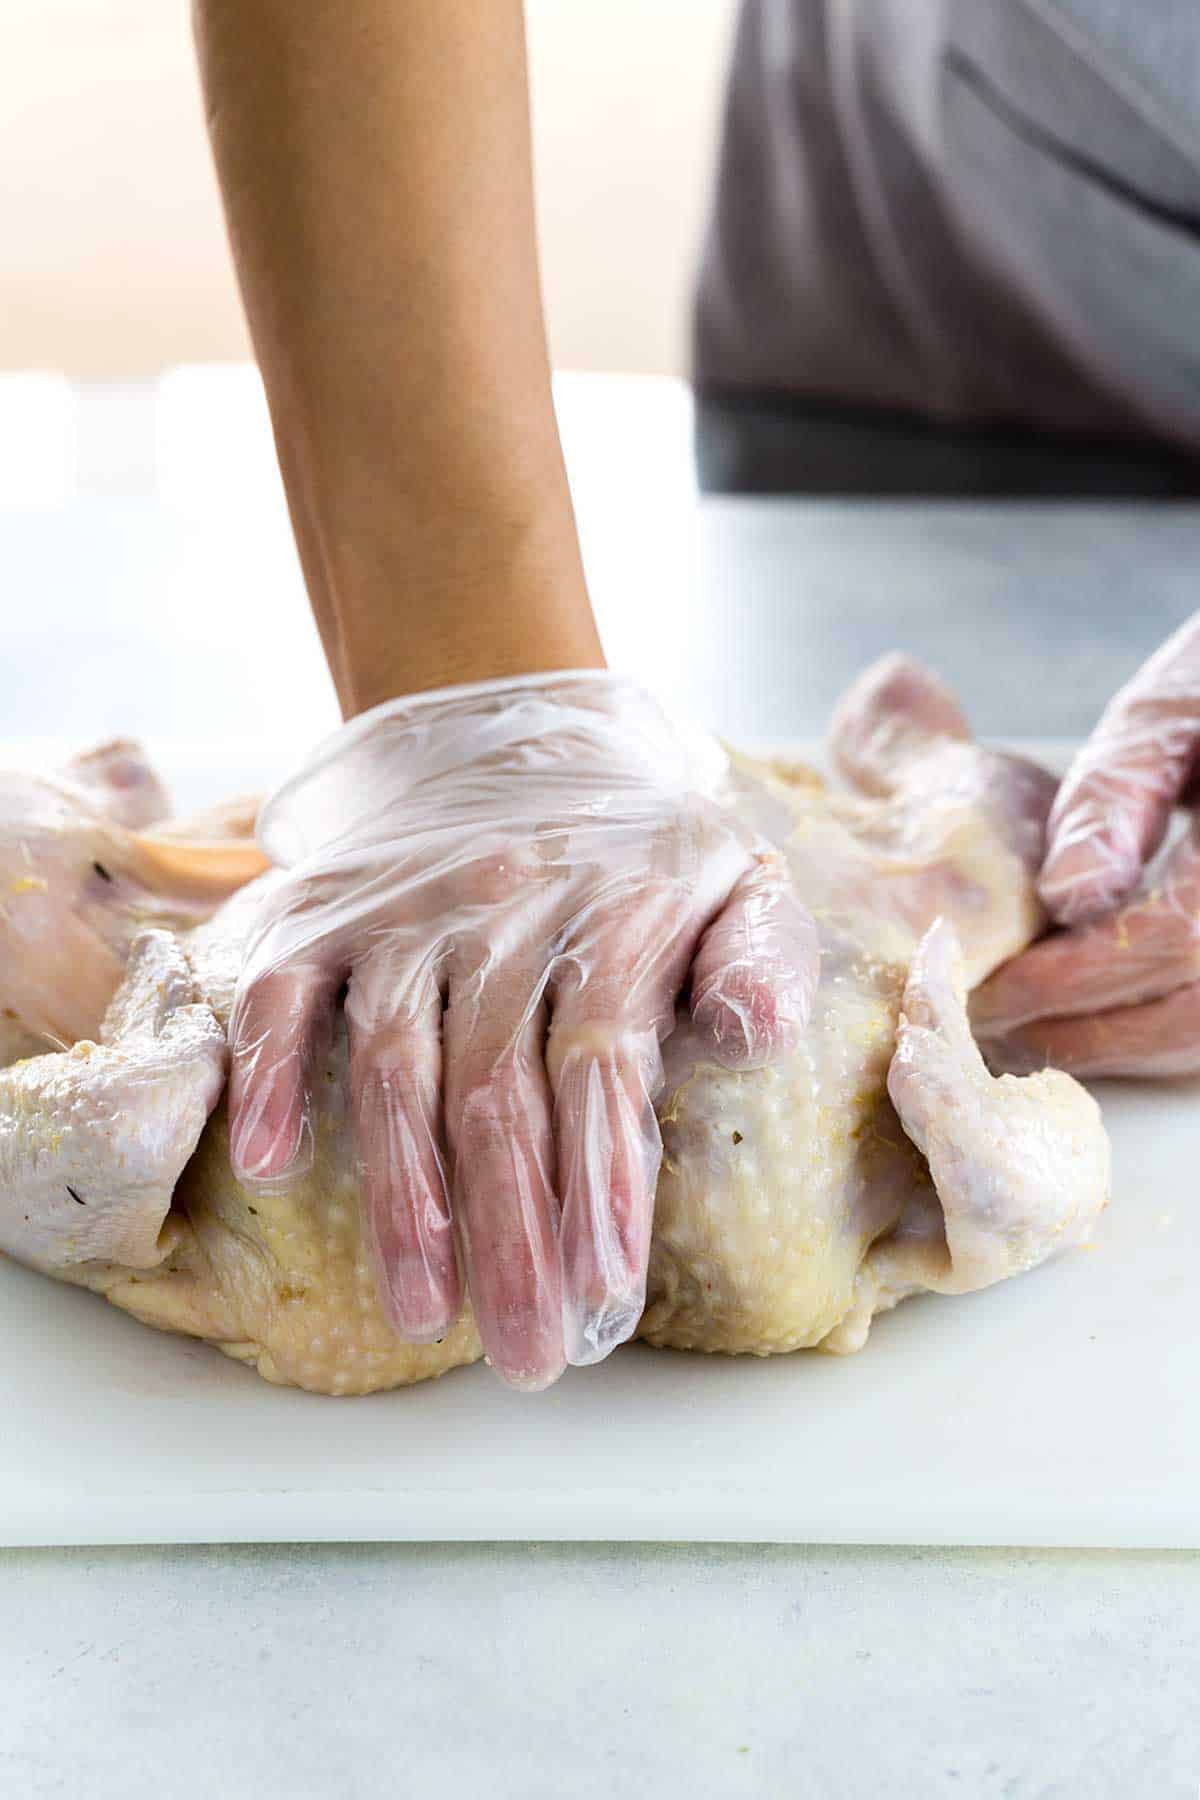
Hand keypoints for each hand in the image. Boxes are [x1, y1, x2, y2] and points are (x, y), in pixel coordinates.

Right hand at [227, 673, 818, 1387]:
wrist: (512, 725)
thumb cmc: (638, 845)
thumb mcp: (737, 876)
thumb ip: (761, 953)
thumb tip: (750, 1033)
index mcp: (614, 912)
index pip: (602, 1063)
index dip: (600, 1184)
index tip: (606, 1298)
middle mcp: (502, 912)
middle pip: (500, 1090)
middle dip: (513, 1233)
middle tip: (530, 1355)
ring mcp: (404, 911)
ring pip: (395, 1059)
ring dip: (405, 1190)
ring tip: (423, 1311)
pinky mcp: (325, 910)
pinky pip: (283, 989)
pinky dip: (268, 1069)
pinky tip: (273, 1162)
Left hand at [972, 614, 1199, 1076]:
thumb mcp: (1169, 712)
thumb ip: (1116, 798)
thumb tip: (1064, 899)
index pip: (1170, 942)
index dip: (1075, 979)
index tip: (994, 988)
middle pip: (1193, 1013)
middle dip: (1085, 1032)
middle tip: (994, 1024)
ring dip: (1122, 1046)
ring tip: (1034, 1029)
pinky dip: (1160, 1034)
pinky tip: (1098, 1016)